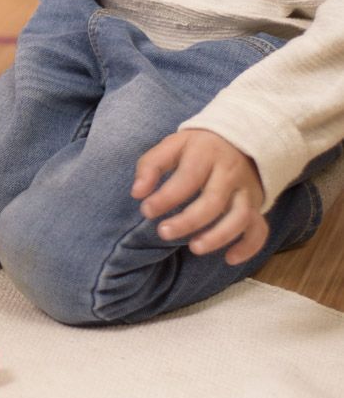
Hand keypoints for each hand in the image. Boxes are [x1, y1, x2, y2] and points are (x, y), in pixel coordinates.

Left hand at [132, 128, 267, 264]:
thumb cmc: (198, 147)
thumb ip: (151, 165)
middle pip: (213, 201)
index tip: (146, 210)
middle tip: (163, 232)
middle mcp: (230, 173)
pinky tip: (230, 259)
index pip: (188, 178)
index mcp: (206, 154)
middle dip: (188, 221)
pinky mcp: (257, 206)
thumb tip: (137, 192)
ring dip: (219, 236)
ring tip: (194, 248)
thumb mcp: (173, 145)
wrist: (240, 139)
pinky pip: (260, 229)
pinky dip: (249, 246)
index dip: (166, 197)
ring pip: (240, 217)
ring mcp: (246, 191)